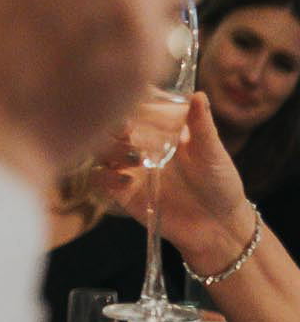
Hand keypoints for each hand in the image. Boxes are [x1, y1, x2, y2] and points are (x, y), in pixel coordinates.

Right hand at [98, 92, 252, 267]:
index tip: (132, 98)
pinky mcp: (123, 192)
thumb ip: (202, 126)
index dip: (129, 101)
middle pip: (110, 125)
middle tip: (127, 128)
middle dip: (112, 123)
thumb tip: (199, 94)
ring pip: (100, 149)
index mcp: (159, 131)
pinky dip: (107, 176)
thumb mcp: (213, 153)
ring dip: (111, 149)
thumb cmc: (221, 185)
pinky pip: (100, 178)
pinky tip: (128, 180)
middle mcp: (139, 146)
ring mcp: (129, 168)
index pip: (135, 108)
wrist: (220, 228)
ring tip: (136, 157)